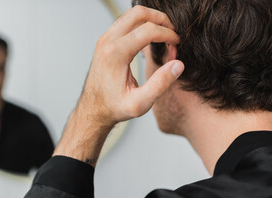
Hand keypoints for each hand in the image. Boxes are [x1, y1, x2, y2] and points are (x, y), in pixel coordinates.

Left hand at [53, 6, 183, 164]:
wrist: (93, 108)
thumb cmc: (114, 107)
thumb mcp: (140, 103)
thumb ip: (160, 84)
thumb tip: (177, 64)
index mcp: (116, 54)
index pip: (148, 30)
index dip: (168, 34)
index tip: (177, 45)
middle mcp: (108, 42)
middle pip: (140, 13)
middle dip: (162, 21)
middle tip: (172, 37)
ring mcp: (105, 39)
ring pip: (132, 14)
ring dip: (152, 21)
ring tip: (163, 39)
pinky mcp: (105, 40)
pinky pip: (126, 22)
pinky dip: (142, 25)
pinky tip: (150, 41)